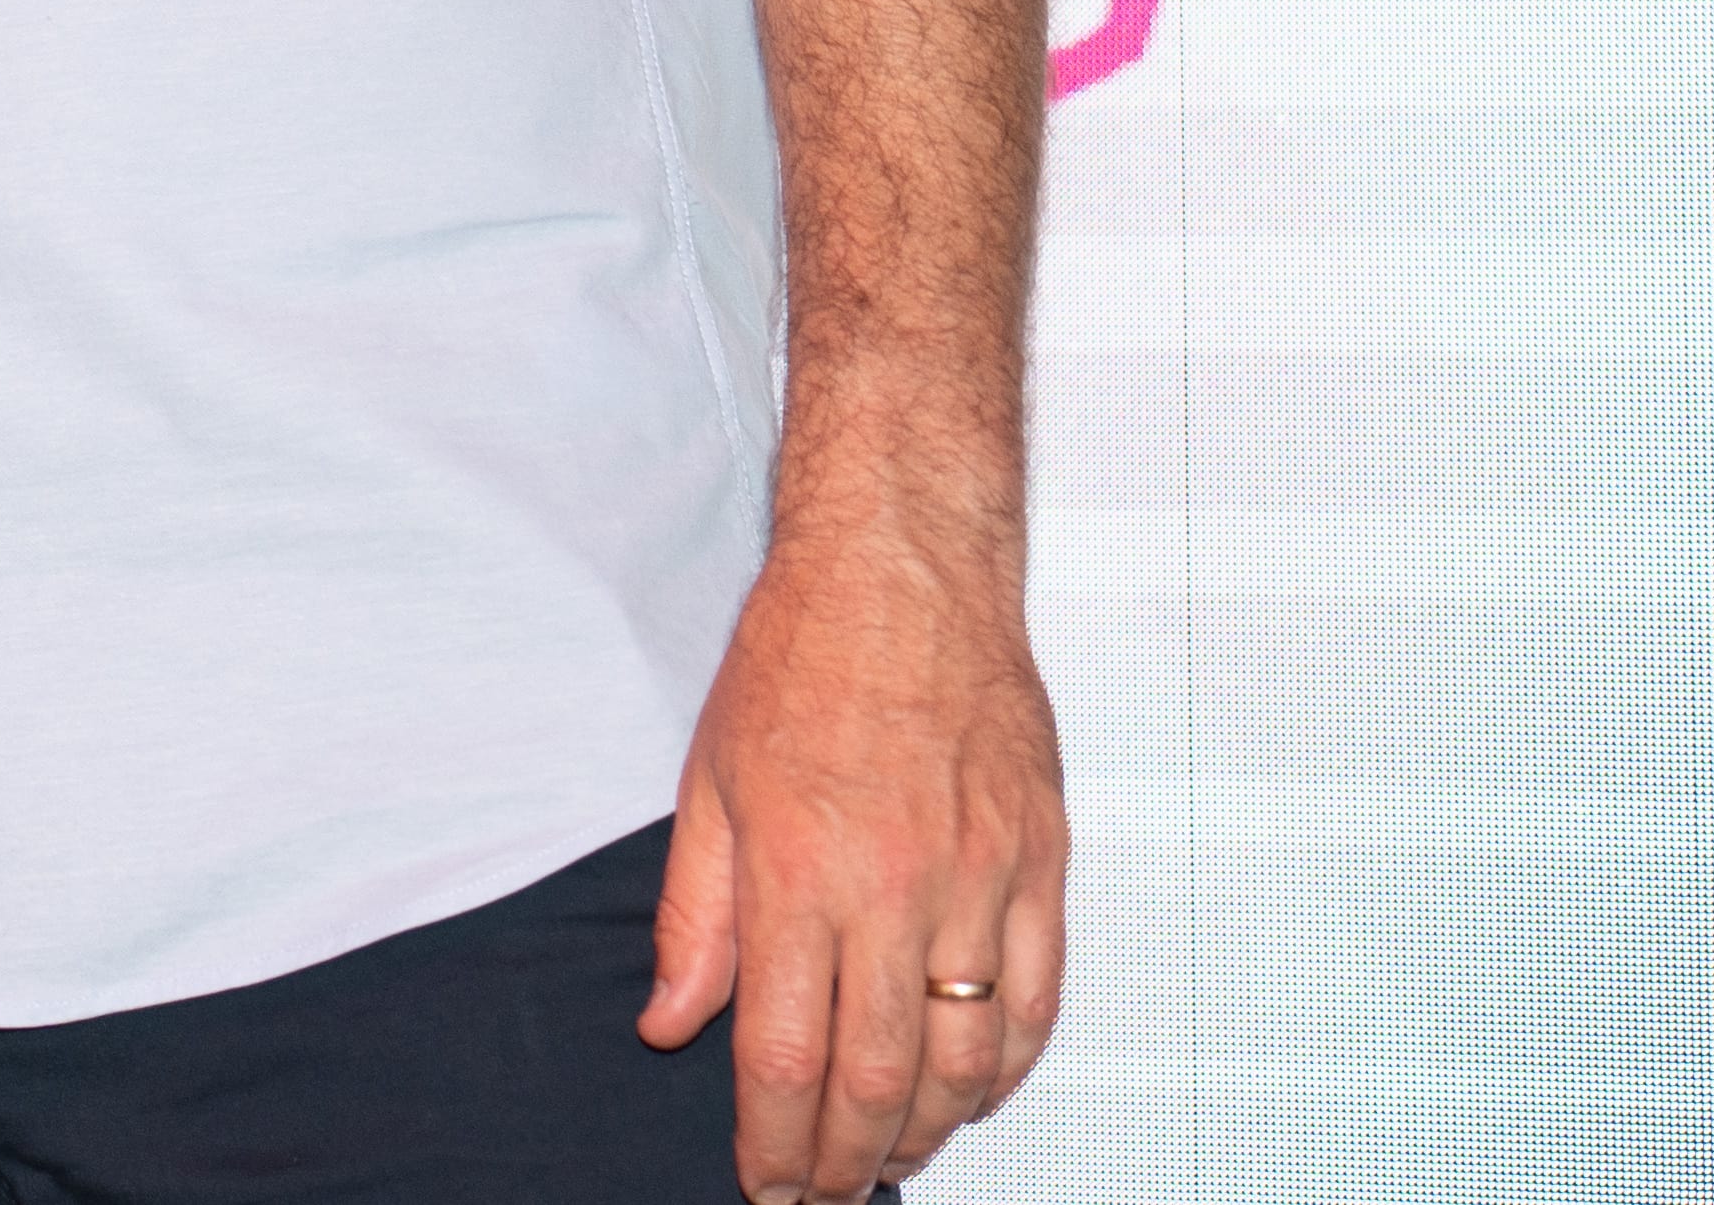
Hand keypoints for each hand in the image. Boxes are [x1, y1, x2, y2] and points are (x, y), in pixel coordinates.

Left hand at [642, 528, 1068, 1195]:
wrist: (903, 571)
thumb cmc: (799, 658)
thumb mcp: (707, 784)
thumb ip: (693, 916)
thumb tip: (671, 1021)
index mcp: (798, 870)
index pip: (785, 1055)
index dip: (773, 1141)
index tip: (763, 1182)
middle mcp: (894, 885)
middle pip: (878, 1077)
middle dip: (846, 1160)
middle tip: (823, 1193)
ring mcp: (981, 879)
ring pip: (966, 1056)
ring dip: (930, 1131)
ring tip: (891, 1159)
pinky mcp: (1042, 863)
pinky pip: (1038, 999)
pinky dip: (1007, 1066)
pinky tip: (972, 1093)